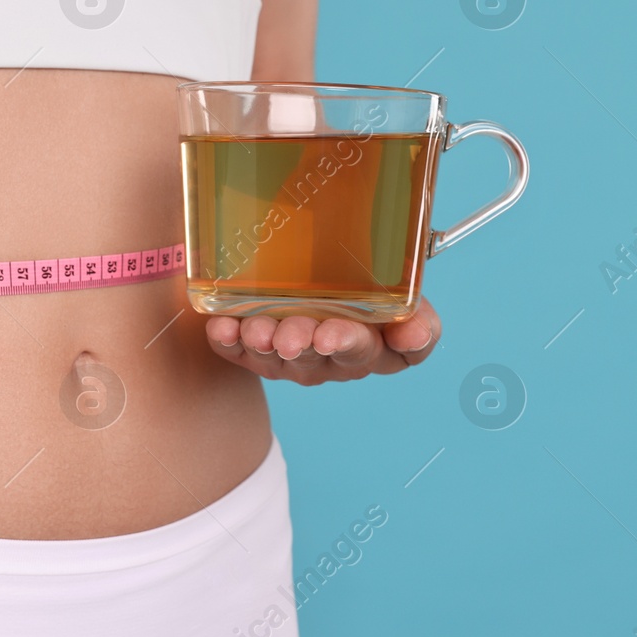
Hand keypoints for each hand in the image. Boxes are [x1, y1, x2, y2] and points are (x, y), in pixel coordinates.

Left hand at [204, 298, 441, 384]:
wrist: (302, 276)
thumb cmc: (354, 283)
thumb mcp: (392, 284)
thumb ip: (414, 307)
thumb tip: (414, 331)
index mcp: (380, 342)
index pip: (401, 355)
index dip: (396, 348)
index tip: (381, 335)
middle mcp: (338, 357)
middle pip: (330, 356)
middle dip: (312, 344)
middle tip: (298, 337)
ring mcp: (296, 359)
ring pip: (283, 359)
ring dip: (268, 344)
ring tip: (258, 331)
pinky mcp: (258, 354)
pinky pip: (241, 353)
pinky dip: (229, 340)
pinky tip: (221, 326)